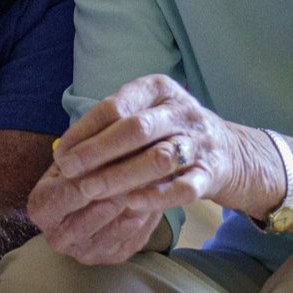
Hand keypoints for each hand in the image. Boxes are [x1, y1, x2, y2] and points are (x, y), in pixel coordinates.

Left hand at [31, 73, 256, 265]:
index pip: (115, 106)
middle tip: (69, 171)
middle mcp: (182, 111)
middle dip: (98, 151)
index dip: (85, 130)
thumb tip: (65, 149)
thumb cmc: (171, 131)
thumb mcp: (147, 113)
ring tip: (90, 190)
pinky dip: (155, 196)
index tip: (62, 153)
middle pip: (136, 129)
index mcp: (159, 89)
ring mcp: (200, 142)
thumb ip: (111, 125)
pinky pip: (183, 187)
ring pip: (158, 158)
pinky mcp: (212, 173)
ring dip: (120, 176)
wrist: (230, 151)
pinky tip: (129, 203)